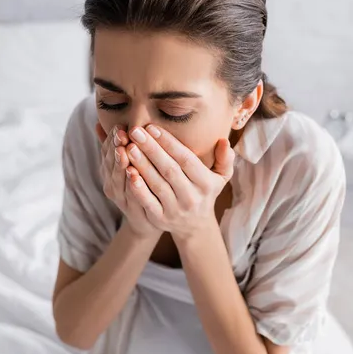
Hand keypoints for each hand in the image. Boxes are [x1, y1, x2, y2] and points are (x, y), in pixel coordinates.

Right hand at [95, 123, 161, 239]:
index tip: (118, 126)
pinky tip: (134, 174)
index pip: (106, 152)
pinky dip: (131, 185)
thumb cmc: (139, 187)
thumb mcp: (124, 165)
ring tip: (124, 150)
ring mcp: (121, 200)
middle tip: (121, 134)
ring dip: (120, 164)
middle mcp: (111, 185)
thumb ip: (113, 146)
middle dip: (114, 148)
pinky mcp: (133, 211)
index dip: (110, 139)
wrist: (147, 221)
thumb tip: (98, 123)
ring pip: (118, 179)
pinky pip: (131, 197)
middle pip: (110, 164)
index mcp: (109, 172)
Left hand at [124, 124, 234, 240]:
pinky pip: (148, 202)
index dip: (169, 143)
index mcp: (207, 184)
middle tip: (136, 132)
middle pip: (170, 170)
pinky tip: (127, 172)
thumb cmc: (205, 192)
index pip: (186, 160)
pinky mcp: (160, 219)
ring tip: (129, 147)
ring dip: (142, 165)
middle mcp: (192, 198)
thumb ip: (225, 159)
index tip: (152, 127)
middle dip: (151, 149)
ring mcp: (175, 210)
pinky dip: (138, 188)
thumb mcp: (220, 177)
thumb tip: (224, 141)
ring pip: (157, 184)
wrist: (194, 226)